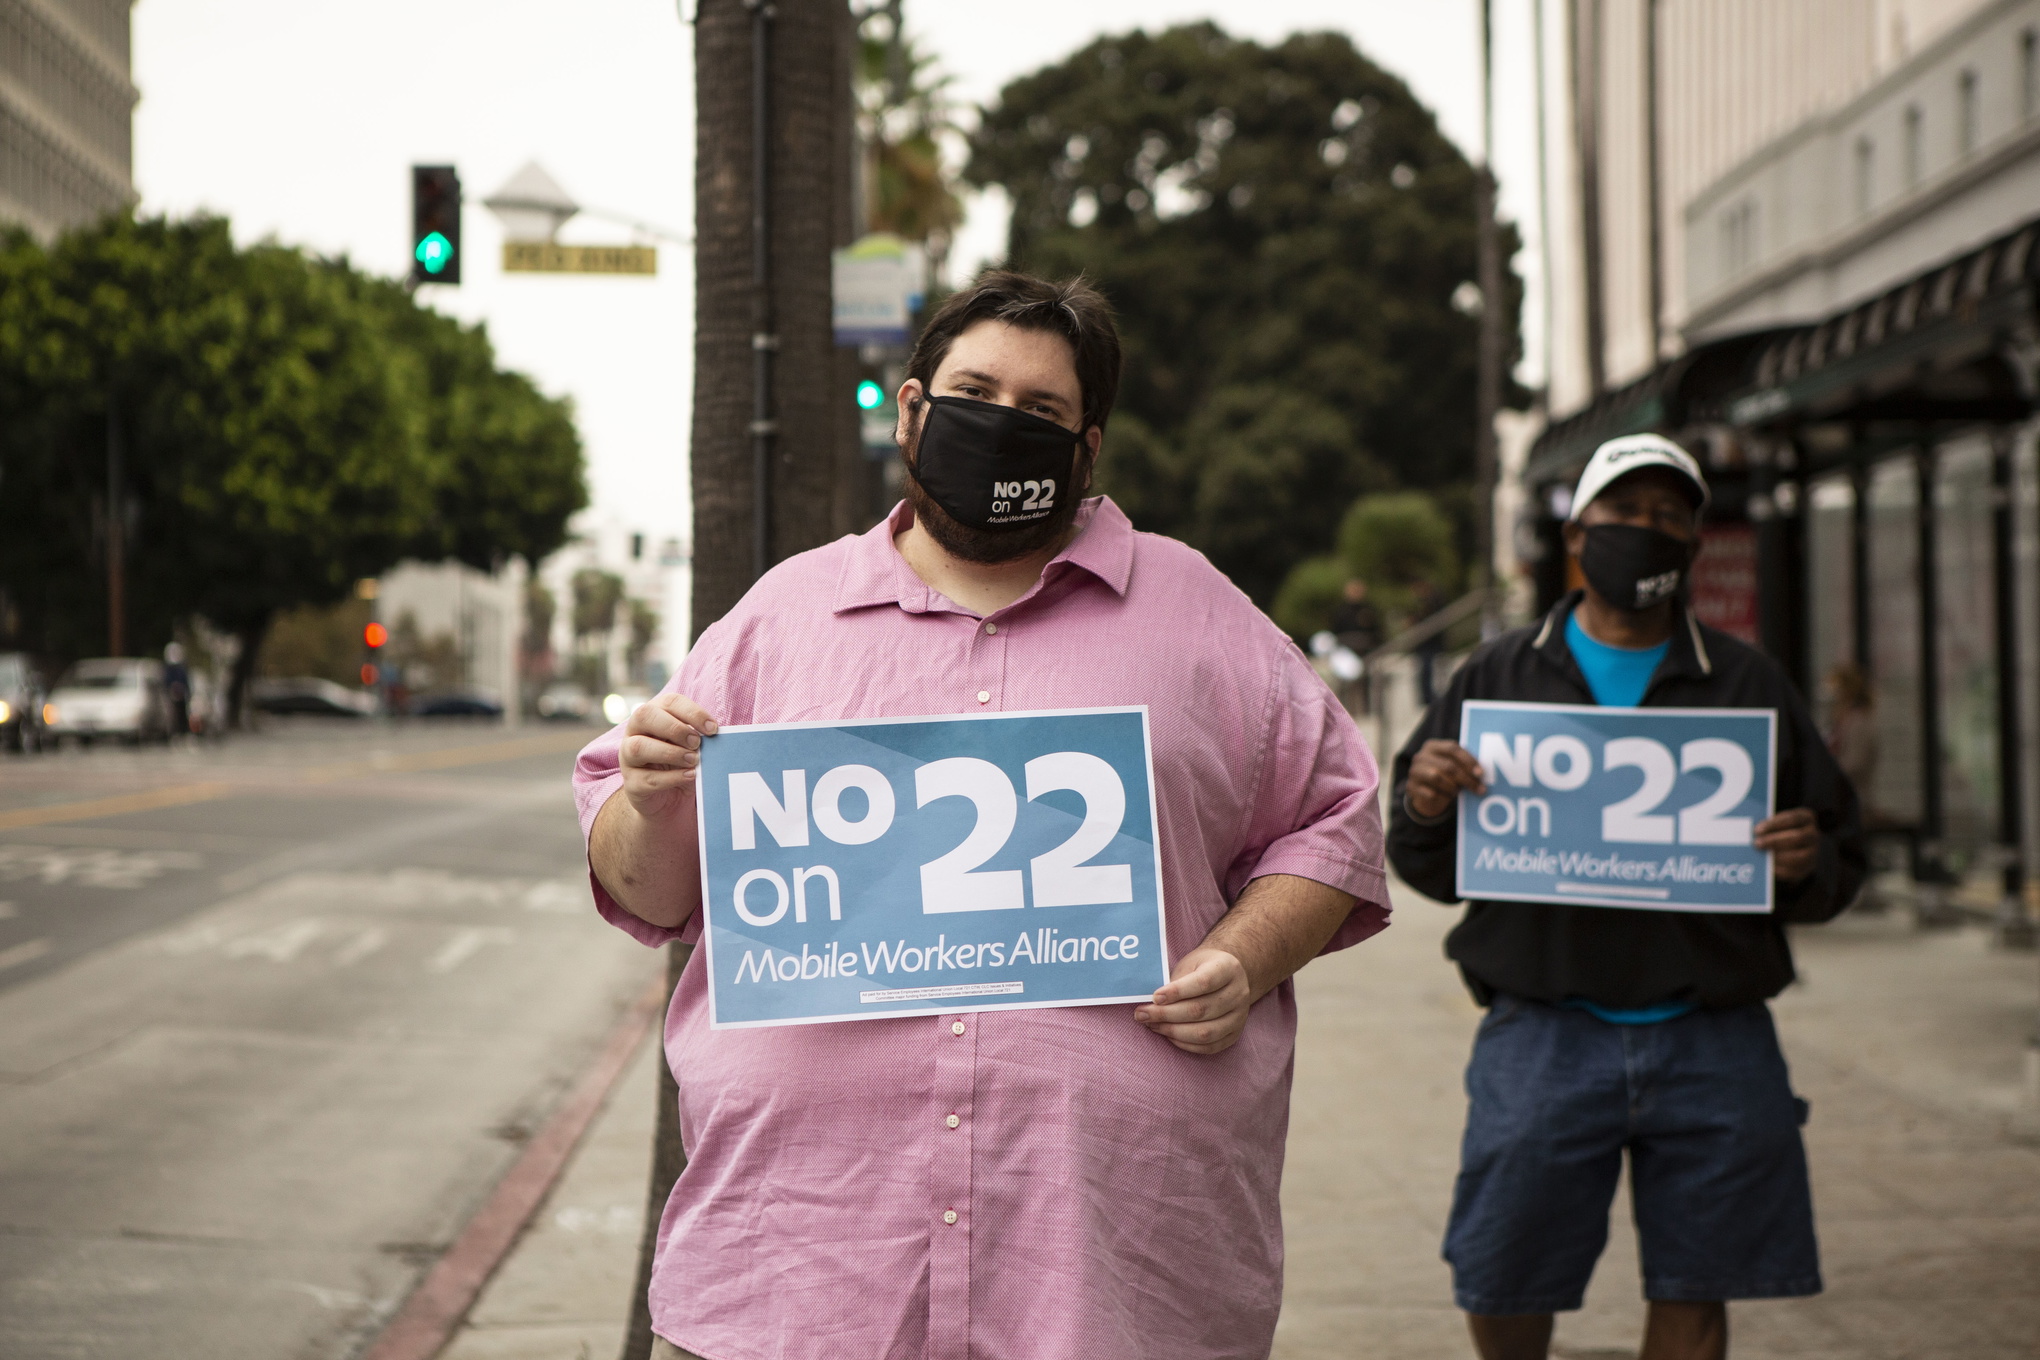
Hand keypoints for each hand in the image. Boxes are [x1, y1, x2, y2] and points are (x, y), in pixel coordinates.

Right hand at [619, 693, 717, 817]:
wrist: (668, 801)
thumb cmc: (681, 765)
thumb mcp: (692, 748)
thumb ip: (699, 738)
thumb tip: (715, 734)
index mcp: (653, 716)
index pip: (668, 702)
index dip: (692, 712)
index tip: (713, 729)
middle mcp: (635, 733)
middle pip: (644, 716)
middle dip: (674, 728)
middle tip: (697, 742)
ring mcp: (628, 758)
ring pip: (638, 747)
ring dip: (670, 752)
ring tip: (693, 760)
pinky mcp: (631, 784)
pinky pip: (646, 778)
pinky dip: (671, 778)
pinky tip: (689, 776)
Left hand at [1135, 948, 1251, 1054]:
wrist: (1227, 976)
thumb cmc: (1202, 968)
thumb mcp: (1189, 964)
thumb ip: (1174, 982)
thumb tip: (1150, 1004)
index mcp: (1228, 968)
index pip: (1203, 982)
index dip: (1177, 992)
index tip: (1154, 997)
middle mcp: (1238, 993)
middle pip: (1201, 1009)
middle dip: (1166, 1015)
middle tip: (1142, 1014)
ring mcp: (1240, 1016)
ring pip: (1205, 1032)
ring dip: (1173, 1031)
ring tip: (1152, 1025)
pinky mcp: (1235, 1034)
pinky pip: (1209, 1047)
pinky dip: (1186, 1044)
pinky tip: (1168, 1035)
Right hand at [1405, 739, 1486, 818]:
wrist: (1423, 790)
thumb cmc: (1444, 774)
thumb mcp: (1451, 764)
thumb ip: (1463, 764)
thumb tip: (1481, 774)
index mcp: (1432, 746)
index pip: (1452, 748)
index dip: (1468, 760)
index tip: (1481, 774)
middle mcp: (1420, 756)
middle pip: (1447, 766)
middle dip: (1466, 779)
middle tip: (1479, 789)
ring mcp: (1414, 771)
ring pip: (1437, 778)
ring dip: (1453, 788)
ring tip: (1459, 792)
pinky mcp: (1410, 787)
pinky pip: (1430, 793)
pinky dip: (1442, 797)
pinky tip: (1447, 797)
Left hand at [1755, 807, 1819, 881]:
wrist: (1793, 846)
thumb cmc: (1778, 830)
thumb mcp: (1776, 822)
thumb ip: (1767, 825)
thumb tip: (1751, 832)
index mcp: (1806, 818)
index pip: (1792, 818)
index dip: (1774, 824)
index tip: (1757, 830)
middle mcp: (1813, 835)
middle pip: (1798, 837)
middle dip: (1775, 841)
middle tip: (1757, 844)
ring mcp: (1813, 852)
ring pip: (1799, 856)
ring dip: (1778, 857)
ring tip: (1762, 856)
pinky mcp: (1807, 868)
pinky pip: (1796, 871)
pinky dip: (1781, 870)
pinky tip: (1768, 868)